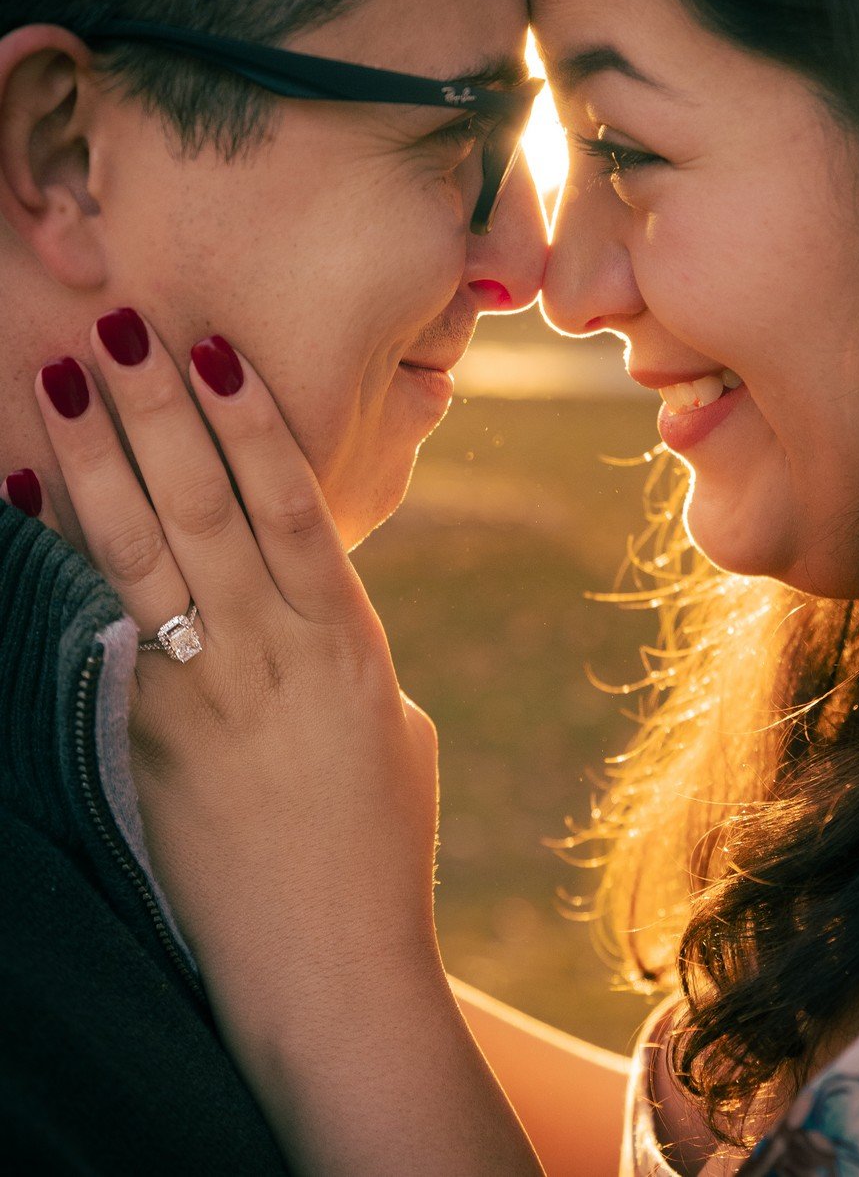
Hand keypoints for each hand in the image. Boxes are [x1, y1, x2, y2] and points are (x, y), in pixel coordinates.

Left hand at [9, 311, 439, 1004]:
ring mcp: (204, 698)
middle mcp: (273, 654)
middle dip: (157, 410)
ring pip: (142, 554)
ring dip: (95, 458)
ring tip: (58, 378)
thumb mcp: (387, 726)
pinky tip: (21, 494)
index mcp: (347, 642)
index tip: (212, 350)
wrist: (327, 968)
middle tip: (118, 325)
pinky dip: (57, 552)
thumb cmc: (376, 845)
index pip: (292, 507)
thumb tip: (296, 602)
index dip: (249, 423)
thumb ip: (340, 647)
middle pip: (205, 509)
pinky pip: (99, 627)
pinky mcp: (149, 743)